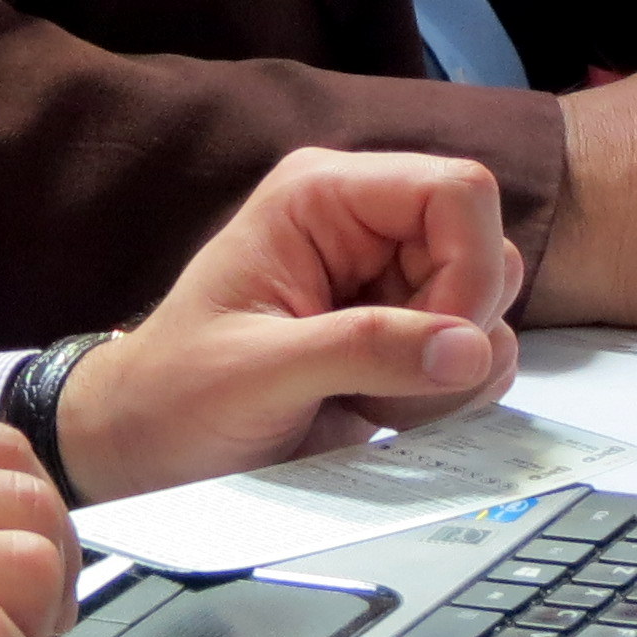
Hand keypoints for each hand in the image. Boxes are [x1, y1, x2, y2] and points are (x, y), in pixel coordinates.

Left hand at [56, 148, 521, 503]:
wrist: (147, 446)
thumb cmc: (175, 393)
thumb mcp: (258, 370)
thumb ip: (364, 349)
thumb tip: (469, 347)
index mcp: (323, 195)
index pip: (458, 191)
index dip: (470, 266)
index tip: (439, 344)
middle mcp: (367, 226)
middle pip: (486, 252)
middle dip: (453, 333)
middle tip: (379, 383)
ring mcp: (390, 282)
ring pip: (489, 311)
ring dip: (445, 376)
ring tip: (360, 398)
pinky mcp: (402, 337)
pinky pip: (474, 358)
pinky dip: (441, 399)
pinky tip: (371, 410)